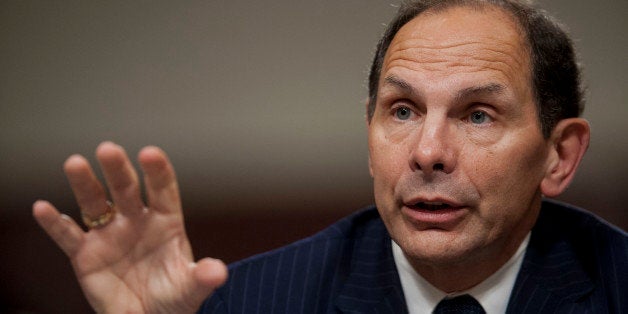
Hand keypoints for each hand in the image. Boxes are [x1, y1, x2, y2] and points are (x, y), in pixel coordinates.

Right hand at [33, 141, 226, 312]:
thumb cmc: (172, 299)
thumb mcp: (190, 289)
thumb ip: (201, 277)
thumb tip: (218, 272)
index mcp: (166, 222)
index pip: (163, 190)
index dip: (157, 171)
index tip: (150, 154)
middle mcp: (136, 221)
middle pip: (126, 189)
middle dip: (118, 170)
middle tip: (108, 149)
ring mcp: (109, 235)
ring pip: (95, 204)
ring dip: (84, 184)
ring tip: (75, 163)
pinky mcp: (85, 255)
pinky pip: (68, 236)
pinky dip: (55, 224)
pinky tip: (43, 208)